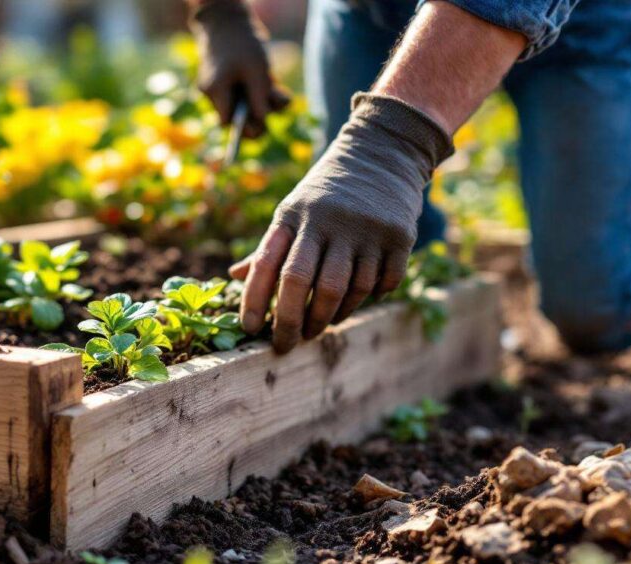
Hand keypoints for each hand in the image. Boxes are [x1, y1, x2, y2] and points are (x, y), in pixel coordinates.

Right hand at [189, 0, 289, 136]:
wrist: (229, 19)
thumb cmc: (242, 43)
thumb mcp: (256, 70)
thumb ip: (259, 97)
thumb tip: (261, 121)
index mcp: (215, 91)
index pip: (227, 122)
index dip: (244, 127)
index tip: (262, 126)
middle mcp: (214, 93)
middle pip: (237, 117)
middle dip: (259, 114)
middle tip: (276, 104)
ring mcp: (221, 88)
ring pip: (244, 106)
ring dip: (264, 101)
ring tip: (277, 91)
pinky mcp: (231, 82)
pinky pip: (247, 95)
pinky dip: (261, 92)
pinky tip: (274, 85)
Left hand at [229, 93, 453, 352]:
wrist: (382, 152)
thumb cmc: (326, 193)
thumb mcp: (293, 210)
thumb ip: (268, 247)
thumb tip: (233, 278)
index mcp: (293, 215)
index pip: (267, 262)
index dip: (254, 299)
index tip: (250, 330)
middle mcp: (327, 220)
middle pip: (302, 282)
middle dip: (291, 321)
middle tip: (286, 344)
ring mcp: (364, 229)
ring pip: (343, 290)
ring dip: (329, 317)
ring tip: (321, 325)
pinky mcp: (398, 237)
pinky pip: (381, 285)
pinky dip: (366, 300)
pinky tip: (356, 300)